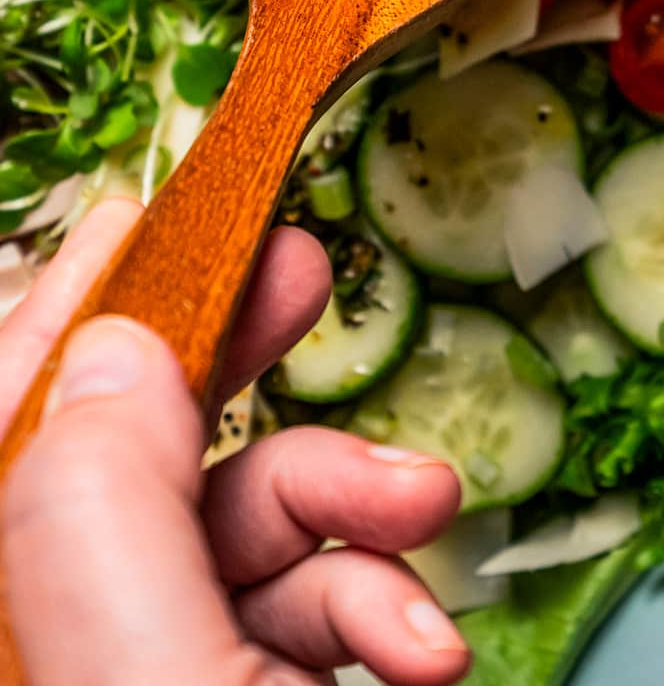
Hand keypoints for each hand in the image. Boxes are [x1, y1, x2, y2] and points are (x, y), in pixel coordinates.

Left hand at [0, 199, 468, 685]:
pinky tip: (419, 640)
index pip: (4, 423)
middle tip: (303, 274)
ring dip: (355, 496)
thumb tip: (115, 349)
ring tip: (425, 504)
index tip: (136, 219)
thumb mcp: (162, 675)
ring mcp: (164, 664)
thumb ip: (111, 510)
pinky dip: (377, 595)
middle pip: (130, 450)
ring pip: (241, 521)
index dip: (64, 311)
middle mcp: (68, 640)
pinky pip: (302, 601)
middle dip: (232, 359)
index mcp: (12, 628)